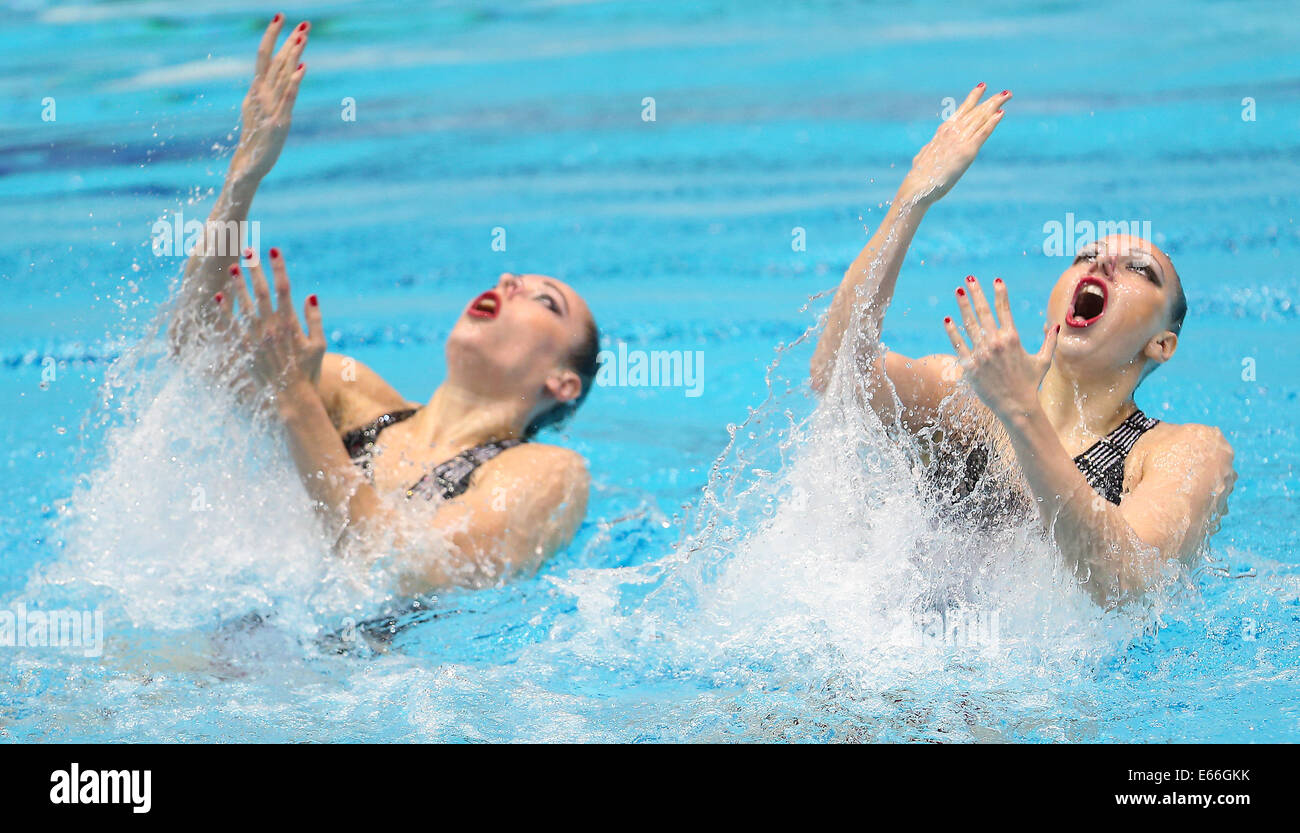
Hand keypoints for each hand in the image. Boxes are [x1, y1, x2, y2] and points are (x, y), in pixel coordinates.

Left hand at [215, 247, 325, 398]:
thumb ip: (315, 320)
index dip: (278, 266)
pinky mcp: (244, 349)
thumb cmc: (308, 372)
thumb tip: (310, 296)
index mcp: (290, 322)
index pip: (284, 287)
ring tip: (232, 267)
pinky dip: (224, 310)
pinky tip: (218, 296)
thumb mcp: (319, 345)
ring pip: (244, 304)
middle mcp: (271, 326)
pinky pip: (231, 326)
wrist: (291, 398)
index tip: (273, 249)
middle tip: (247, 250)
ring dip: (238, 284)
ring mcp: (256, 337)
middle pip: (261, 290)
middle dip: (254, 268)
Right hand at [228, 15, 309, 183]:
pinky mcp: (279, 122)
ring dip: (293, 55)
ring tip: (303, 36)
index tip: (280, 16)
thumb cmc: (255, 140)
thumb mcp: (256, 112)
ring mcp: (269, 108)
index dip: (272, 36)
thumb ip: (265, 93)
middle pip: (275, 62)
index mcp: (254, 91)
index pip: (263, 57)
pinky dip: (294, 83)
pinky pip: (287, 98)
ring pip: (282, 75)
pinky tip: (303, 68)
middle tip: (303, 24)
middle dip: (288, 41)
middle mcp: (260, 96)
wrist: (248, 167)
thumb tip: (279, 76)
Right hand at [899, 84, 1009, 207]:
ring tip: (1007, 96)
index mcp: (943, 131)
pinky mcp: (967, 151)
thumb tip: (927, 150)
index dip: (973, 97)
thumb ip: (929, 149)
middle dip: (991, 100)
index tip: (982, 86)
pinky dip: (992, 122)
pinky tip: (1001, 113)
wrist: (918, 185)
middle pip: (976, 111)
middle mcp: (952, 131)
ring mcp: (960, 140)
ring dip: (995, 105)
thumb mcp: (923, 156)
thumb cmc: (920, 175)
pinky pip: (983, 133)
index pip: (962, 110)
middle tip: (1006, 93)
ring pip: (981, 118)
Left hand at [943, 276, 1057, 420]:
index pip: (1004, 309)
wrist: (1016, 406)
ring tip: (958, 292)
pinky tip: (948, 320)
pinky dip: (953, 331)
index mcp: (1013, 338)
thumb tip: (1056, 326)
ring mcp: (982, 354)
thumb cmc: (1030, 384)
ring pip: (970, 324)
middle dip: (976, 293)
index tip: (996, 280)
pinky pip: (959, 345)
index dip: (1000, 293)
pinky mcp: (970, 366)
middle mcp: (996, 343)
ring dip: (963, 306)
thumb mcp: (1043, 360)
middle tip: (969, 279)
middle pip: (984, 312)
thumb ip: (1050, 341)